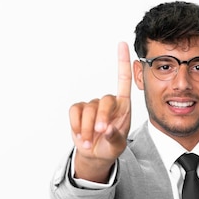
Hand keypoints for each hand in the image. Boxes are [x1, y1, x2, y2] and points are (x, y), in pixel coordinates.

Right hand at [69, 42, 131, 181]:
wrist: (96, 154)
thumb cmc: (111, 146)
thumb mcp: (118, 145)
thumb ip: (115, 136)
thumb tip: (107, 129)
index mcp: (123, 106)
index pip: (123, 80)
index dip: (123, 62)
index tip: (122, 44)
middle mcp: (108, 102)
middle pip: (105, 101)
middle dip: (102, 117)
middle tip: (100, 132)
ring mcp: (92, 105)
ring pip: (88, 109)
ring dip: (87, 128)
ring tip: (89, 141)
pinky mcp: (78, 110)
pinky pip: (75, 112)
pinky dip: (76, 125)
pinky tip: (80, 135)